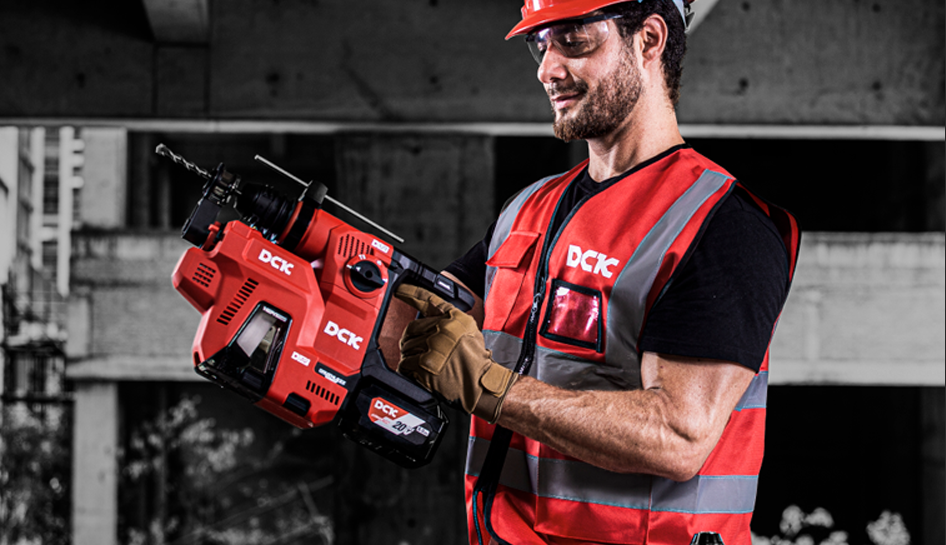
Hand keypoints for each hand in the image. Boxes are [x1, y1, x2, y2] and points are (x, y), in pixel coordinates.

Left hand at [395, 284, 516, 423]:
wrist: (481, 383)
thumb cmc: (476, 361)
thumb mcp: (468, 331)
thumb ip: (449, 320)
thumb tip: (427, 315)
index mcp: (454, 318)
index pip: (428, 300)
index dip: (411, 293)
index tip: (399, 289)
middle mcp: (443, 329)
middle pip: (411, 328)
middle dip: (411, 340)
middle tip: (418, 349)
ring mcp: (433, 346)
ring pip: (406, 346)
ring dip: (410, 356)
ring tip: (424, 364)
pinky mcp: (425, 363)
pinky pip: (405, 363)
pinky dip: (407, 369)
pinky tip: (417, 371)